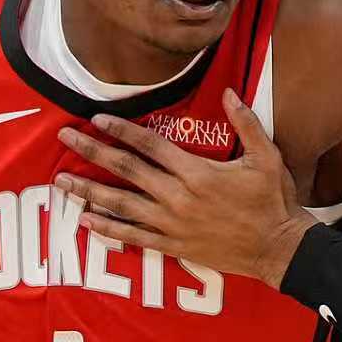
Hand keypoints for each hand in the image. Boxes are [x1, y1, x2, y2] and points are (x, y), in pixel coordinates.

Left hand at [55, 89, 314, 284]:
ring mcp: (172, 224)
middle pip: (126, 170)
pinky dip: (108, 229)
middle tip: (64, 137)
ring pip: (121, 204)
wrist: (279, 249)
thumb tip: (229, 92)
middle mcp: (177, 197)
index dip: (121, 130)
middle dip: (92, 152)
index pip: (150, 146)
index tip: (96, 119)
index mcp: (196, 173)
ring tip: (62, 180)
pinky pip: (133, 236)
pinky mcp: (173, 246)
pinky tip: (86, 220)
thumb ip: (246, 123)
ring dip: (89, 190)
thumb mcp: (266, 157)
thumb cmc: (273, 201)